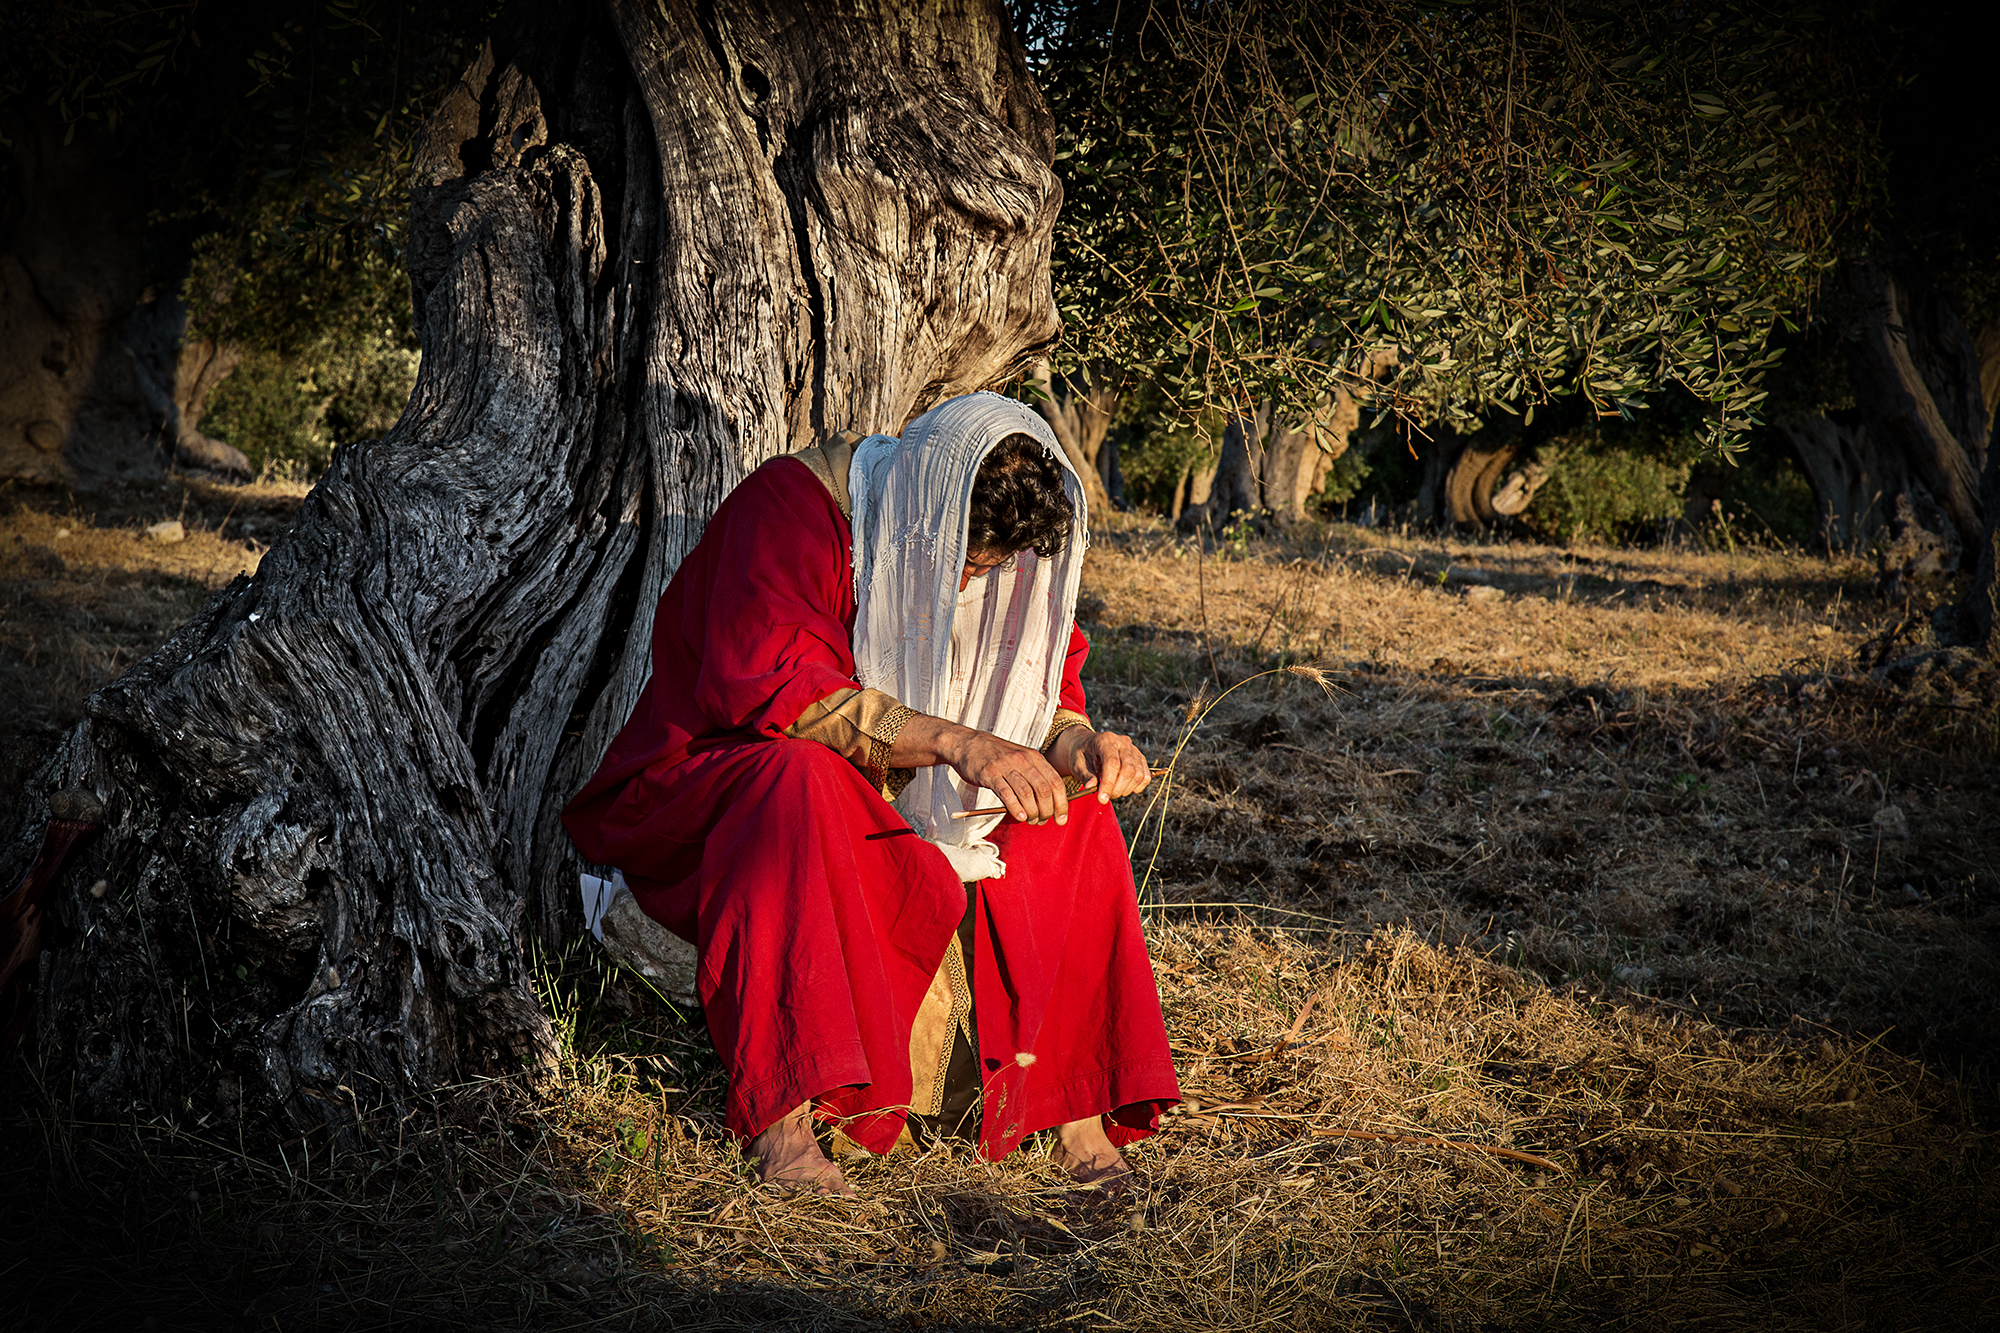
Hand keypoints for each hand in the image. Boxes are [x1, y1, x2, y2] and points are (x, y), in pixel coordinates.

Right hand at [947, 729, 1070, 823]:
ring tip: (1030, 820)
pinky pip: (1006, 793)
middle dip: (1046, 810)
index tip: (1061, 819)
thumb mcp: (1021, 759)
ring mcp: (1006, 766)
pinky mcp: (990, 774)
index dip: (1061, 803)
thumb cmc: (997, 756)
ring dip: (1032, 812)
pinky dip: (1015, 807)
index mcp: (1034, 757)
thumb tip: (1050, 804)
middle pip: (1044, 790)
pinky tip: (1019, 816)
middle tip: (1041, 821)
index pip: (1056, 782)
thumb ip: (1035, 776)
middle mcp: (1023, 760)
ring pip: (1027, 793)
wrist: (968, 743)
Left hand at [1050, 727, 1150, 801]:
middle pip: (1129, 770)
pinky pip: (1145, 777)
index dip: (1108, 784)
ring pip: (1139, 775)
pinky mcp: (1140, 759)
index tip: (1102, 799)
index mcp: (1106, 740)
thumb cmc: (1082, 754)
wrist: (1088, 745)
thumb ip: (1084, 775)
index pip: (1113, 763)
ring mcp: (1134, 750)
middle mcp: (1123, 742)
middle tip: (1106, 797)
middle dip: (1117, 789)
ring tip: (1112, 791)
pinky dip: (1136, 787)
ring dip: (1126, 790)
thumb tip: (1091, 787)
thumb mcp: (1076, 763)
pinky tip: (1122, 788)